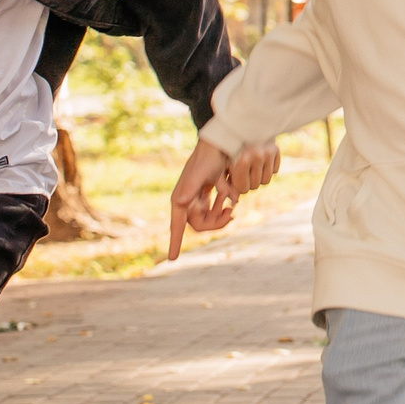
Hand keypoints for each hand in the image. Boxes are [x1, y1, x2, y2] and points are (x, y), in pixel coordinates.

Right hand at [167, 140, 237, 260]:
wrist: (220, 145)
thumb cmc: (208, 158)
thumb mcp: (200, 174)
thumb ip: (190, 188)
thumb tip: (180, 202)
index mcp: (180, 199)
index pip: (177, 227)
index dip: (175, 243)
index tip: (172, 259)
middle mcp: (186, 201)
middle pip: (200, 224)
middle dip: (216, 222)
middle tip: (232, 213)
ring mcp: (197, 197)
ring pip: (209, 217)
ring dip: (221, 213)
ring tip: (230, 203)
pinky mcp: (207, 193)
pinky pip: (215, 208)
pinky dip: (224, 204)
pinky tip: (230, 198)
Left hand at [223, 141, 280, 196]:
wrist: (240, 125)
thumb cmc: (226, 148)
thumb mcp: (220, 164)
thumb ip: (223, 184)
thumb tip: (234, 201)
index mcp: (241, 160)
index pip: (243, 189)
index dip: (238, 185)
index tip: (234, 177)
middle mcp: (257, 156)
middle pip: (255, 186)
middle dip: (247, 182)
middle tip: (242, 172)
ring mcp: (268, 152)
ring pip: (266, 181)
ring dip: (258, 177)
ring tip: (249, 168)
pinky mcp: (276, 149)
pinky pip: (274, 171)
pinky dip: (267, 168)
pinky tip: (259, 160)